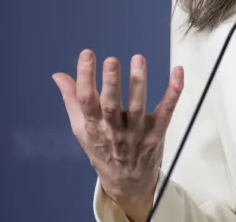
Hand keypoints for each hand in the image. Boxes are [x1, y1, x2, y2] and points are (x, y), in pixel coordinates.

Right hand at [53, 50, 183, 221]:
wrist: (126, 182)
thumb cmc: (102, 149)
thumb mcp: (82, 128)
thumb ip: (72, 99)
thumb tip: (58, 75)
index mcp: (93, 127)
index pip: (86, 101)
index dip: (85, 78)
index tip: (87, 54)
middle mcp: (114, 131)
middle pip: (111, 106)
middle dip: (111, 83)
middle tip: (111, 60)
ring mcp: (137, 134)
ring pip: (138, 108)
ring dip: (139, 83)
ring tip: (138, 59)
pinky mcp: (157, 134)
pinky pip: (167, 111)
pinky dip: (173, 92)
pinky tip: (178, 72)